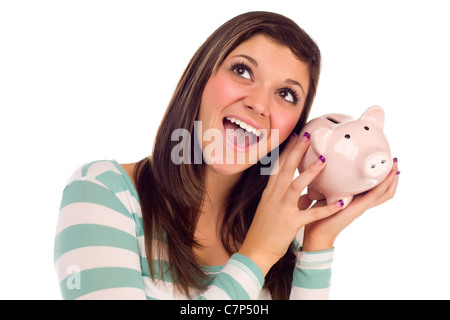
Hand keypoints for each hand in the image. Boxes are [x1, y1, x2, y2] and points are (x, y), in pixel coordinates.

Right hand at [238, 133, 344, 275]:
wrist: (255, 250)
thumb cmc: (265, 230)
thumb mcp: (274, 210)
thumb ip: (292, 200)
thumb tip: (308, 194)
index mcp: (270, 193)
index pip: (278, 166)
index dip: (287, 150)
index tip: (296, 136)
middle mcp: (274, 197)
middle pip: (286, 169)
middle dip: (297, 151)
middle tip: (308, 136)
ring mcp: (282, 209)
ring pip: (296, 186)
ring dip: (310, 172)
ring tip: (323, 159)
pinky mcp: (290, 223)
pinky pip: (311, 214)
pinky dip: (326, 208)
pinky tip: (341, 203)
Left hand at [302, 159, 399, 251]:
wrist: (317, 231)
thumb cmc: (320, 214)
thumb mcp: (328, 195)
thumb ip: (332, 185)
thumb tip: (325, 167)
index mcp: (357, 200)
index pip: (376, 190)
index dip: (384, 178)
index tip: (386, 163)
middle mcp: (363, 203)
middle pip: (385, 191)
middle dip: (392, 176)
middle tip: (395, 161)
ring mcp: (363, 207)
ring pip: (384, 193)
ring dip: (391, 179)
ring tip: (395, 166)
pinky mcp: (359, 208)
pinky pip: (375, 195)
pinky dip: (384, 185)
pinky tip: (389, 176)